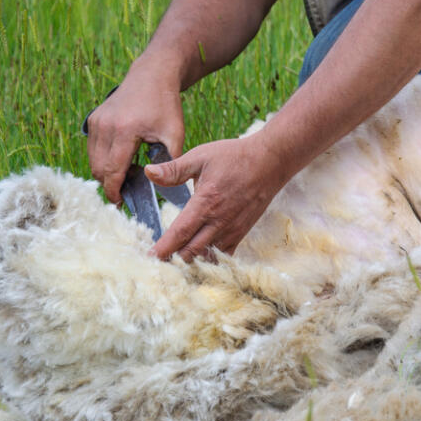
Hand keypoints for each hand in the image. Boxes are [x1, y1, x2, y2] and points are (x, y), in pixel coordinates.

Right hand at [86, 63, 183, 204]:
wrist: (152, 76)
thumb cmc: (166, 105)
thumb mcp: (174, 134)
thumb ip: (170, 161)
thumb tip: (165, 186)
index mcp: (124, 130)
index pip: (113, 170)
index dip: (114, 190)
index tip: (120, 203)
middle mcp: (105, 126)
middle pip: (99, 168)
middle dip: (111, 183)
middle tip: (129, 190)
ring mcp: (96, 122)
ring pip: (93, 160)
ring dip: (107, 172)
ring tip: (129, 174)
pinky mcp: (93, 119)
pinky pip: (93, 148)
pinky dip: (104, 159)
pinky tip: (123, 159)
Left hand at [144, 131, 289, 261]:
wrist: (270, 162)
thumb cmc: (235, 157)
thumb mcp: (201, 156)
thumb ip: (174, 169)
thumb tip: (149, 172)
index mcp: (206, 202)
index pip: (179, 232)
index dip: (163, 248)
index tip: (149, 257)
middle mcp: (219, 221)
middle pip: (191, 251)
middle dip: (172, 259)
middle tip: (156, 262)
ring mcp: (232, 229)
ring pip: (207, 256)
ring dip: (190, 262)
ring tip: (174, 264)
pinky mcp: (241, 232)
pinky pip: (223, 255)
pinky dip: (209, 260)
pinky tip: (198, 258)